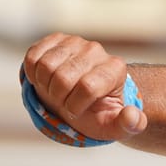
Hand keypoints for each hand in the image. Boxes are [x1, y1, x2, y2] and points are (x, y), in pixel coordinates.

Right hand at [24, 33, 147, 140]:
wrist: (82, 99)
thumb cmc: (97, 114)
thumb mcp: (114, 126)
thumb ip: (130, 125)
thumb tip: (132, 116)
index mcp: (115, 69)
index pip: (87, 87)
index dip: (75, 106)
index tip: (79, 110)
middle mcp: (96, 50)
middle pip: (63, 78)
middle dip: (59, 98)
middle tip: (65, 102)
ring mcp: (75, 42)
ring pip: (46, 66)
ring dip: (45, 86)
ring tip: (57, 91)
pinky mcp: (55, 39)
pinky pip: (32, 57)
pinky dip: (33, 75)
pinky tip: (45, 80)